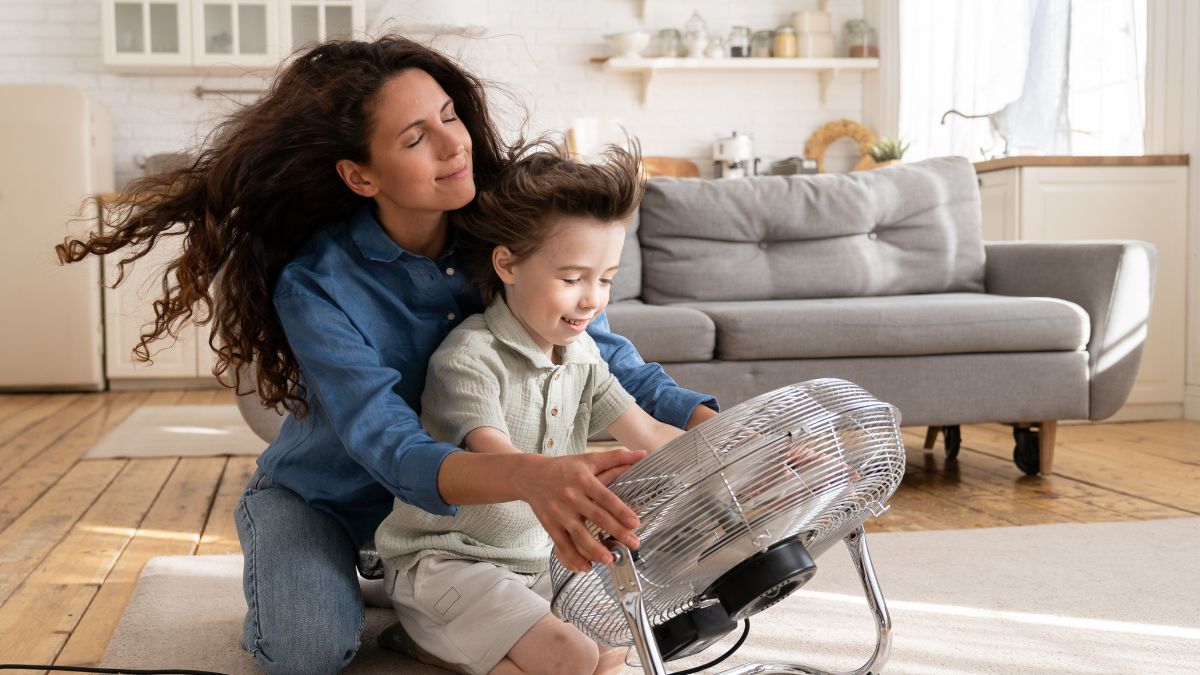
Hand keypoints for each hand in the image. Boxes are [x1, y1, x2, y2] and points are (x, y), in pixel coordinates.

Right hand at [516, 449, 645, 572]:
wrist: (530, 475)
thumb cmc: (564, 467)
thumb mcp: (589, 459)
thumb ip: (616, 457)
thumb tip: (642, 454)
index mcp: (583, 480)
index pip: (605, 497)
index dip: (620, 510)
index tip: (635, 523)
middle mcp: (571, 496)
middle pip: (596, 517)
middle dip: (616, 532)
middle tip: (633, 543)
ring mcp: (559, 512)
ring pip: (578, 534)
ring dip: (595, 549)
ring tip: (610, 560)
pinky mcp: (549, 524)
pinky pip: (562, 544)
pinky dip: (573, 557)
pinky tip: (586, 566)